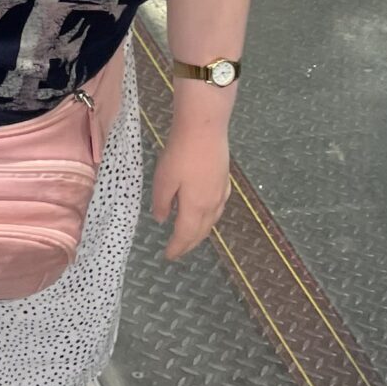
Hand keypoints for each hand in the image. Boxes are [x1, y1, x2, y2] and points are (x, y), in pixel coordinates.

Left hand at [151, 116, 231, 259]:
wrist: (205, 129)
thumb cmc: (180, 154)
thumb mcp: (163, 179)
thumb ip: (161, 202)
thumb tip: (161, 219)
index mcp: (195, 207)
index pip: (185, 235)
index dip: (177, 248)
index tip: (168, 256)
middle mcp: (211, 205)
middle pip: (201, 232)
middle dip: (189, 244)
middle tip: (179, 250)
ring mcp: (221, 192)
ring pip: (212, 221)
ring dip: (201, 232)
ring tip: (191, 235)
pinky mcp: (225, 180)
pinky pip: (218, 207)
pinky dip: (210, 217)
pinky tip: (207, 211)